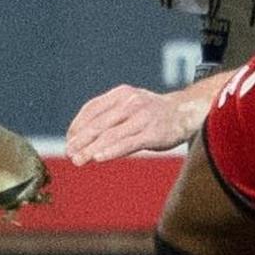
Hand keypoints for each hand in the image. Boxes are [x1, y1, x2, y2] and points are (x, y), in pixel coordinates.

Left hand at [64, 82, 208, 164]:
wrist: (186, 112)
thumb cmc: (152, 113)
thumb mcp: (130, 105)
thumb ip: (109, 115)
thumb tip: (81, 135)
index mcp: (121, 94)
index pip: (92, 109)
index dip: (77, 125)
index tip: (69, 140)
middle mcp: (131, 102)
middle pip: (99, 123)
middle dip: (81, 140)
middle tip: (69, 153)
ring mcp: (142, 117)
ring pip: (111, 135)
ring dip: (91, 149)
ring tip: (78, 160)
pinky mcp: (153, 133)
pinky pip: (128, 143)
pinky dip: (112, 150)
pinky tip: (99, 158)